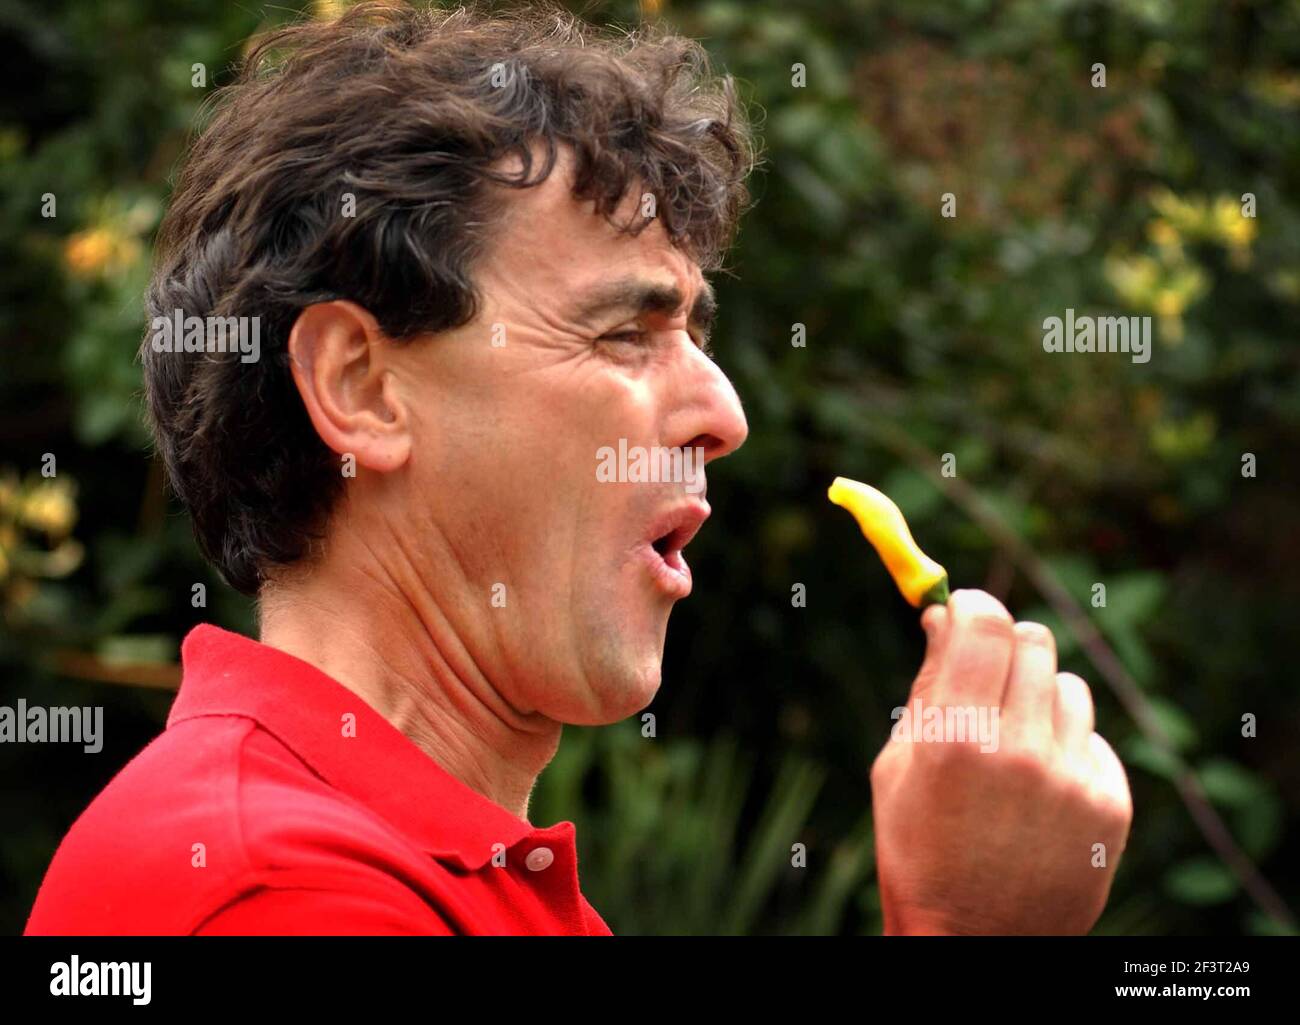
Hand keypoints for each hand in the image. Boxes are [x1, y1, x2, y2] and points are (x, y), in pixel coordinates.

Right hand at [871, 589, 1132, 934]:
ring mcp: (1070, 779)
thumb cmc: (917, 848)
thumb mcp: (897, 766)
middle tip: (985, 675)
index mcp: (954, 739)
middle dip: (1005, 647)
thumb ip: (926, 687)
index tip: (965, 611)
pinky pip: (1091, 739)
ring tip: (1013, 746)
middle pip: (1033, 641)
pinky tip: (1038, 789)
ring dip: (1038, 699)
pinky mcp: (1110, 805)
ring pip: (1068, 687)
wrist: (973, 942)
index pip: (986, 622)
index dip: (974, 606)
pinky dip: (1065, 748)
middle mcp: (1019, 751)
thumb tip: (943, 616)